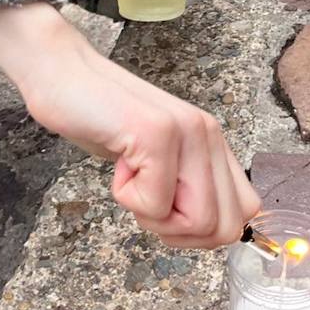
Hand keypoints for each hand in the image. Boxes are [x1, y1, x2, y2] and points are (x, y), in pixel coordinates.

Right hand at [0, 4, 260, 248]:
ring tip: (131, 177)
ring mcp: (187, 132)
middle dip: (179, 234)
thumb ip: (186, 186)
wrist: (65, 75)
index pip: (244, 212)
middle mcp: (209, 134)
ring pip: (197, 221)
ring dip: (152, 216)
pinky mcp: (157, 134)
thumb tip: (209, 232)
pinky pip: (155, 202)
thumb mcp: (155, 162)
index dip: (203, 234)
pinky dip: (128, 198)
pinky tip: (119, 162)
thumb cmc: (102, 121)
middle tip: (145, 199)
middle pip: (224, 228)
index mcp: (213, 142)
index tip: (166, 212)